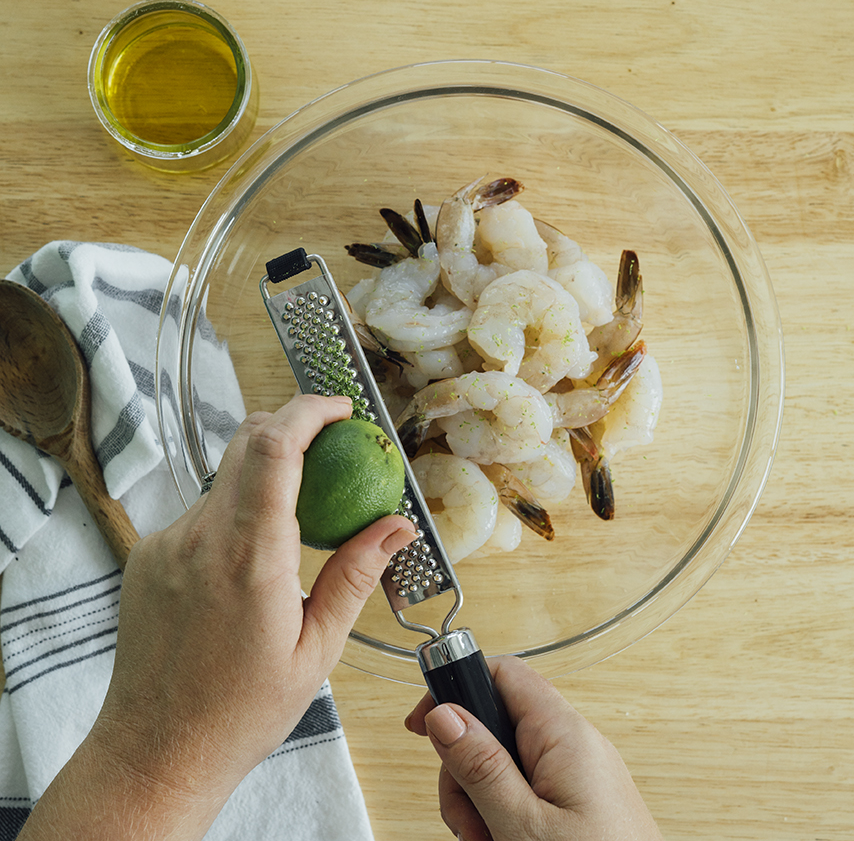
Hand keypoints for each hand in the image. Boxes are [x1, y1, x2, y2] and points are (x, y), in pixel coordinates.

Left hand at [19, 394, 415, 839]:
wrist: (154, 752)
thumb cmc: (239, 713)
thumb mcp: (317, 650)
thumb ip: (356, 575)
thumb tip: (396, 527)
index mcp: (250, 558)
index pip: (274, 449)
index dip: (308, 411)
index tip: (339, 408)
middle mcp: (200, 538)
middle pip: (245, 443)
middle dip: (291, 427)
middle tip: (331, 445)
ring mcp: (166, 544)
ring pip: (225, 478)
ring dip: (265, 479)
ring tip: (297, 525)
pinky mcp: (148, 555)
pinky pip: (202, 511)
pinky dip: (236, 512)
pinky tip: (252, 561)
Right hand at [405, 655, 662, 840]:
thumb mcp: (522, 825)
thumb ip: (481, 765)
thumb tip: (444, 713)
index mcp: (564, 734)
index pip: (502, 673)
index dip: (456, 687)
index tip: (422, 723)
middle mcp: (575, 745)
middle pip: (495, 724)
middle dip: (465, 769)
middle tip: (465, 818)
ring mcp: (579, 775)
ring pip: (505, 764)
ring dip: (481, 801)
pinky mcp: (580, 802)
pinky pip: (527, 790)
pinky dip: (504, 815)